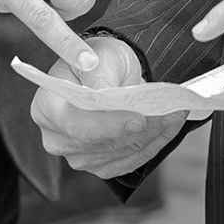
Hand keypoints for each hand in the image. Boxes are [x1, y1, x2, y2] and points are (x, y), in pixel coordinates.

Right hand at [30, 35, 183, 177]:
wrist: (105, 72)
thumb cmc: (97, 59)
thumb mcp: (97, 57)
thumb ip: (98, 78)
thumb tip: (109, 100)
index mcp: (47, 107)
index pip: (75, 125)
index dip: (107, 126)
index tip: (138, 119)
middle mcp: (56, 138)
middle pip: (102, 143)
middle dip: (140, 129)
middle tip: (171, 111)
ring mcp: (77, 156)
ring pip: (122, 153)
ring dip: (153, 135)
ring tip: (175, 113)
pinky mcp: (99, 165)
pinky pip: (131, 161)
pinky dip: (154, 144)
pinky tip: (169, 126)